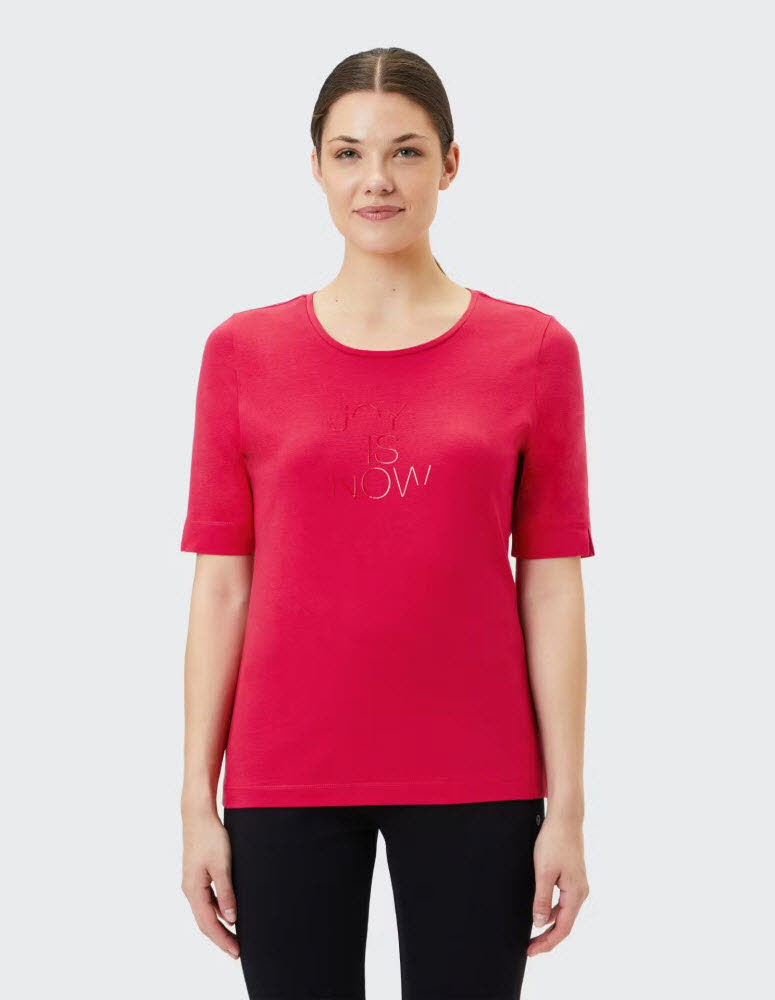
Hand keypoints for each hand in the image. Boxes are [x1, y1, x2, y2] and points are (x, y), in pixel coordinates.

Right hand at [181, 805, 239, 958]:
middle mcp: (190, 890)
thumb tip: (231, 919)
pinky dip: (218, 911)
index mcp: (194, 890)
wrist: (198, 816)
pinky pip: (207, 901)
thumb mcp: (222, 866)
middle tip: (237, 951)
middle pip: (205, 922)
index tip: (237, 952)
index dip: (223, 939)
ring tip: (235, 937)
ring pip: (206, 912)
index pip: (209, 923)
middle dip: (221, 938)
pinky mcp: (197, 876)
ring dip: (219, 926)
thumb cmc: (211, 838)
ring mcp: (192, 883)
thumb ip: (227, 893)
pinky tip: (229, 914)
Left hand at [528, 814, 588, 956]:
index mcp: (575, 894)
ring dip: (548, 925)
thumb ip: (541, 899)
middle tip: (530, 948)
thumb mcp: (544, 872)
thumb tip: (539, 923)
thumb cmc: (555, 842)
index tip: (531, 951)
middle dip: (547, 938)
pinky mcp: (572, 878)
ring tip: (532, 934)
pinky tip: (539, 911)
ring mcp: (577, 885)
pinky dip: (551, 910)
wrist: (565, 819)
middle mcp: (580, 893)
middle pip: (564, 924)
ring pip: (563, 913)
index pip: (562, 928)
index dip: (547, 943)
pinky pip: (562, 902)